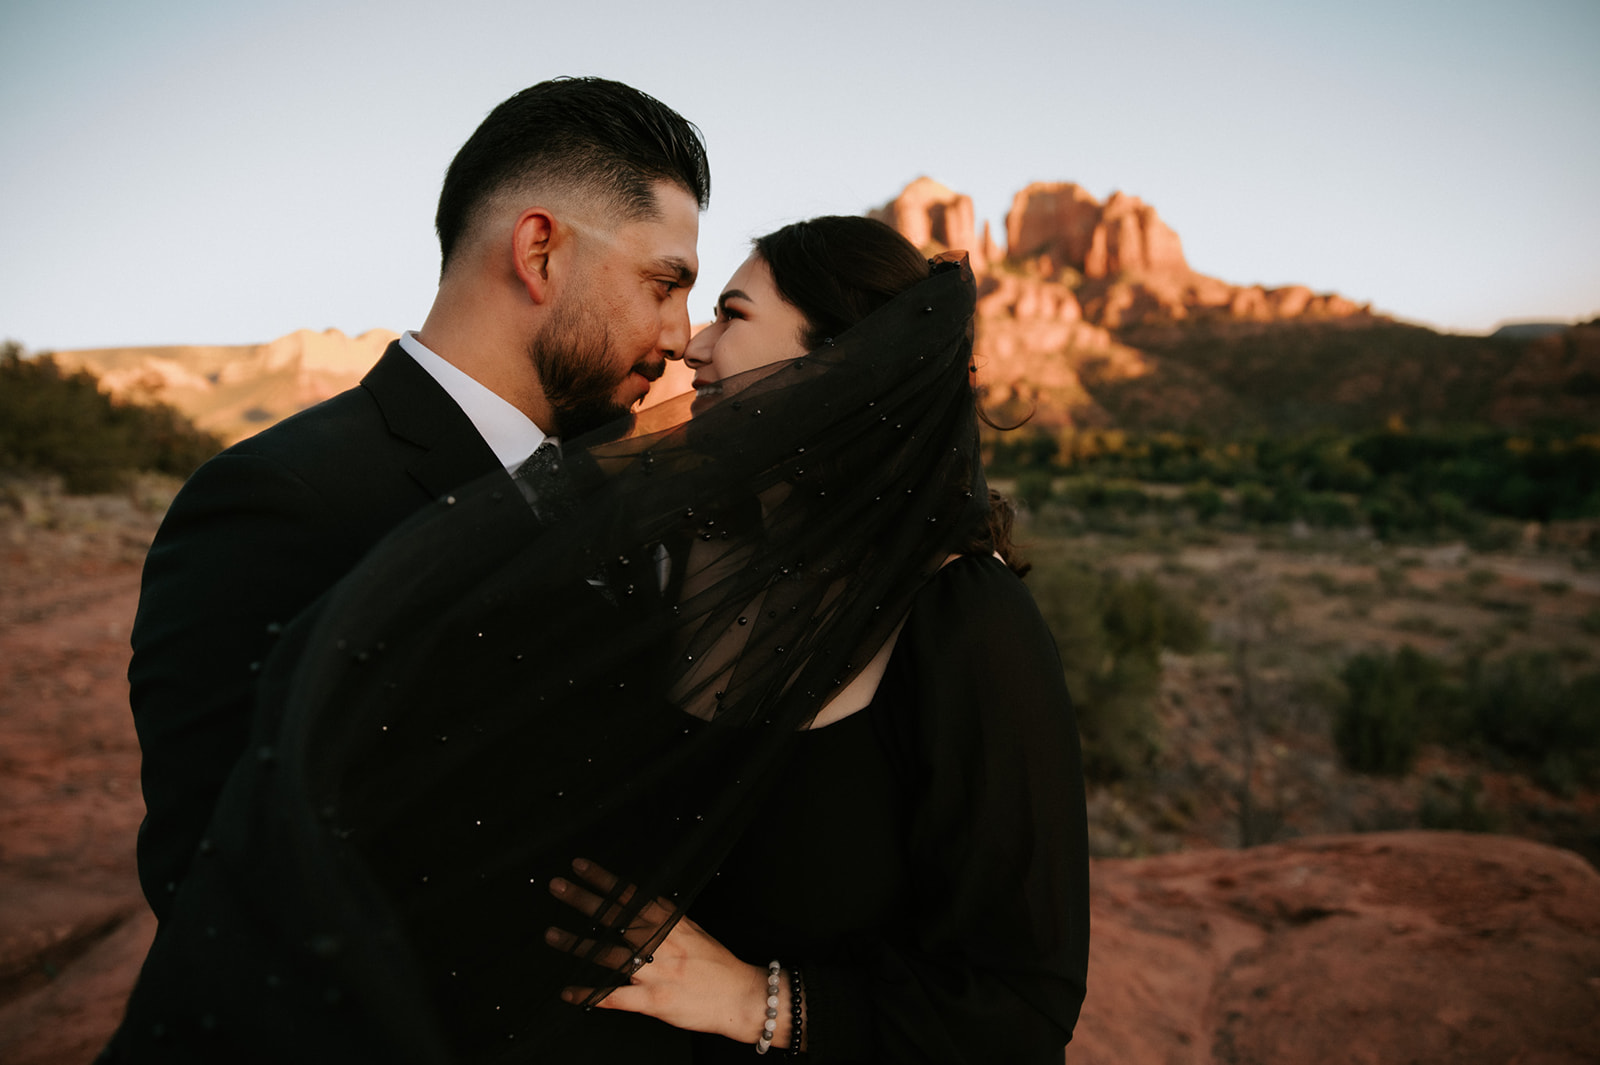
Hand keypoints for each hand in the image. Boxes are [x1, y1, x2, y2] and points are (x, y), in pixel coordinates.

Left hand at [545, 859, 789, 1044]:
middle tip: (557, 887)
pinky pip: (615, 997)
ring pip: (609, 955)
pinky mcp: (653, 1001)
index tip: (581, 866)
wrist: (741, 996)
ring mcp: (656, 972)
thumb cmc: (717, 964)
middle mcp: (661, 943)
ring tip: (552, 934)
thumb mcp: (693, 930)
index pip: (632, 895)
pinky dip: (590, 995)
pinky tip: (569, 993)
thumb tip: (641, 899)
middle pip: (616, 917)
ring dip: (578, 945)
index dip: (604, 879)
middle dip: (584, 900)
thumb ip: (666, 917)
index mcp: (670, 923)